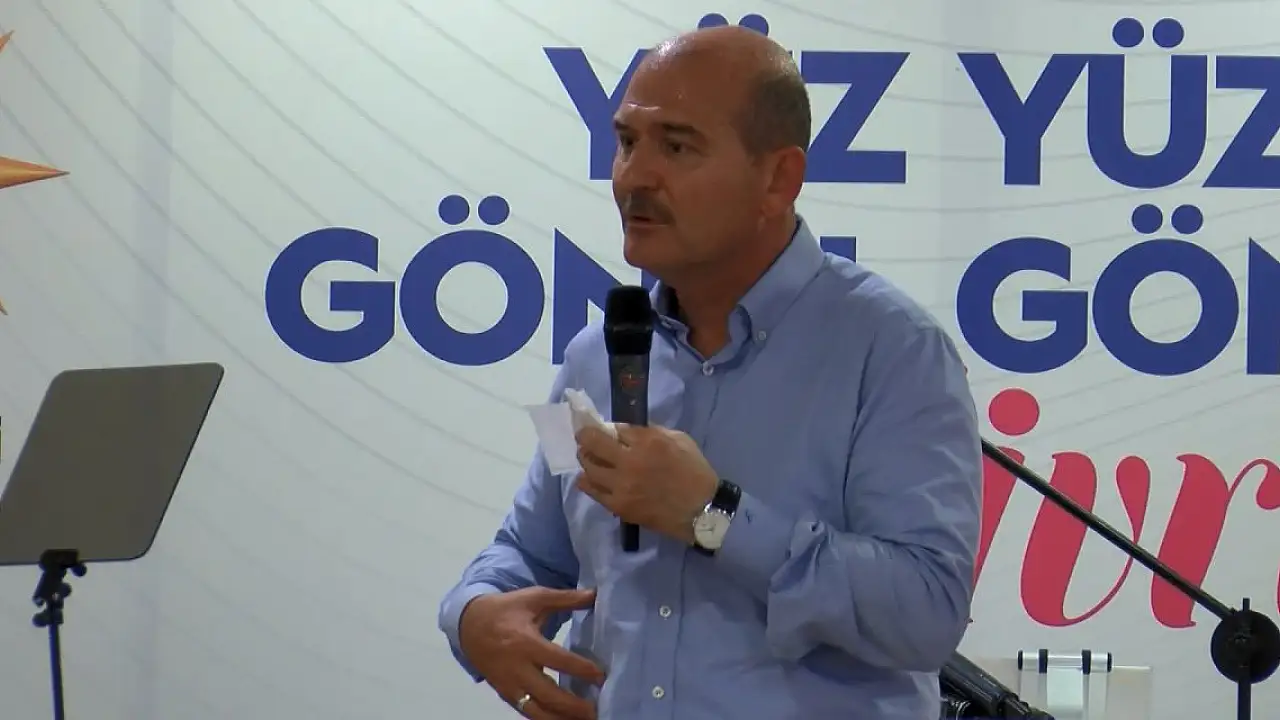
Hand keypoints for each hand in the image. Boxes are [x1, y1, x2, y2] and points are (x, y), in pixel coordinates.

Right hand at [458, 587, 602, 718]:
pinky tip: (563, 719)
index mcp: (526, 643)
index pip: (558, 660)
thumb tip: (594, 594)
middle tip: (597, 710)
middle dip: (574, 706)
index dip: (581, 669)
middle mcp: (517, 668)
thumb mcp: (534, 598)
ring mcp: (510, 685)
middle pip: (548, 694)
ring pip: (537, 711)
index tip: (601, 676)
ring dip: (561, 718)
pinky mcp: (505, 694)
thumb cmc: (506, 610)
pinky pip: (526, 712)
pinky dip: (545, 719)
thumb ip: (565, 598)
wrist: (468, 625)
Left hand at [575, 424, 718, 543]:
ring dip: (585, 458)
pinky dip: (586, 481)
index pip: (616, 428)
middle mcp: (630, 461)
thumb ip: (653, 432)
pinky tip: (587, 477)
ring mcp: (621, 485)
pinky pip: (592, 490)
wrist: (701, 510)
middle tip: (584, 436)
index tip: (603, 428)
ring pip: (589, 467)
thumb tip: (628, 431)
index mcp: (648, 441)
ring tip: (587, 457)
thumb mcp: (680, 440)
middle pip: (594, 442)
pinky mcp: (618, 504)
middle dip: (585, 436)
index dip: (607, 427)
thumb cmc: (695, 472)